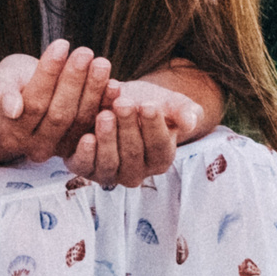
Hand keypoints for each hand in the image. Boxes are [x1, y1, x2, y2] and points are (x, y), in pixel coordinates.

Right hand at [0, 39, 110, 164]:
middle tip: (85, 52)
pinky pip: (96, 124)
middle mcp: (35, 148)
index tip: (61, 45)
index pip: (34, 103)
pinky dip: (106, 104)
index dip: (48, 73)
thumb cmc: (12, 84)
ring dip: (94, 91)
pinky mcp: (82, 145)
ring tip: (102, 63)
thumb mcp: (1, 80)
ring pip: (80, 120)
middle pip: (59, 114)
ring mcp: (61, 150)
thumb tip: (13, 108)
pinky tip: (115, 84)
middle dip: (74, 80)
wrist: (25, 99)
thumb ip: (3, 93)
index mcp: (12, 133)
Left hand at [66, 76, 204, 188]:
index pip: (159, 147)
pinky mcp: (87, 168)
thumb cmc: (146, 103)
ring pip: (110, 162)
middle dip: (128, 127)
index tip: (148, 105)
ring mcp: (111, 173)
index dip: (154, 127)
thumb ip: (184, 111)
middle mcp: (137, 172)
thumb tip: (190, 121)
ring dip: (108, 139)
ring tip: (105, 114)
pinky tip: (87, 136)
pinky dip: (86, 154)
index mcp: (161, 159)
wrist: (116, 102)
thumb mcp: (169, 103)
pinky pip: (86, 167)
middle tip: (123, 104)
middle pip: (133, 153)